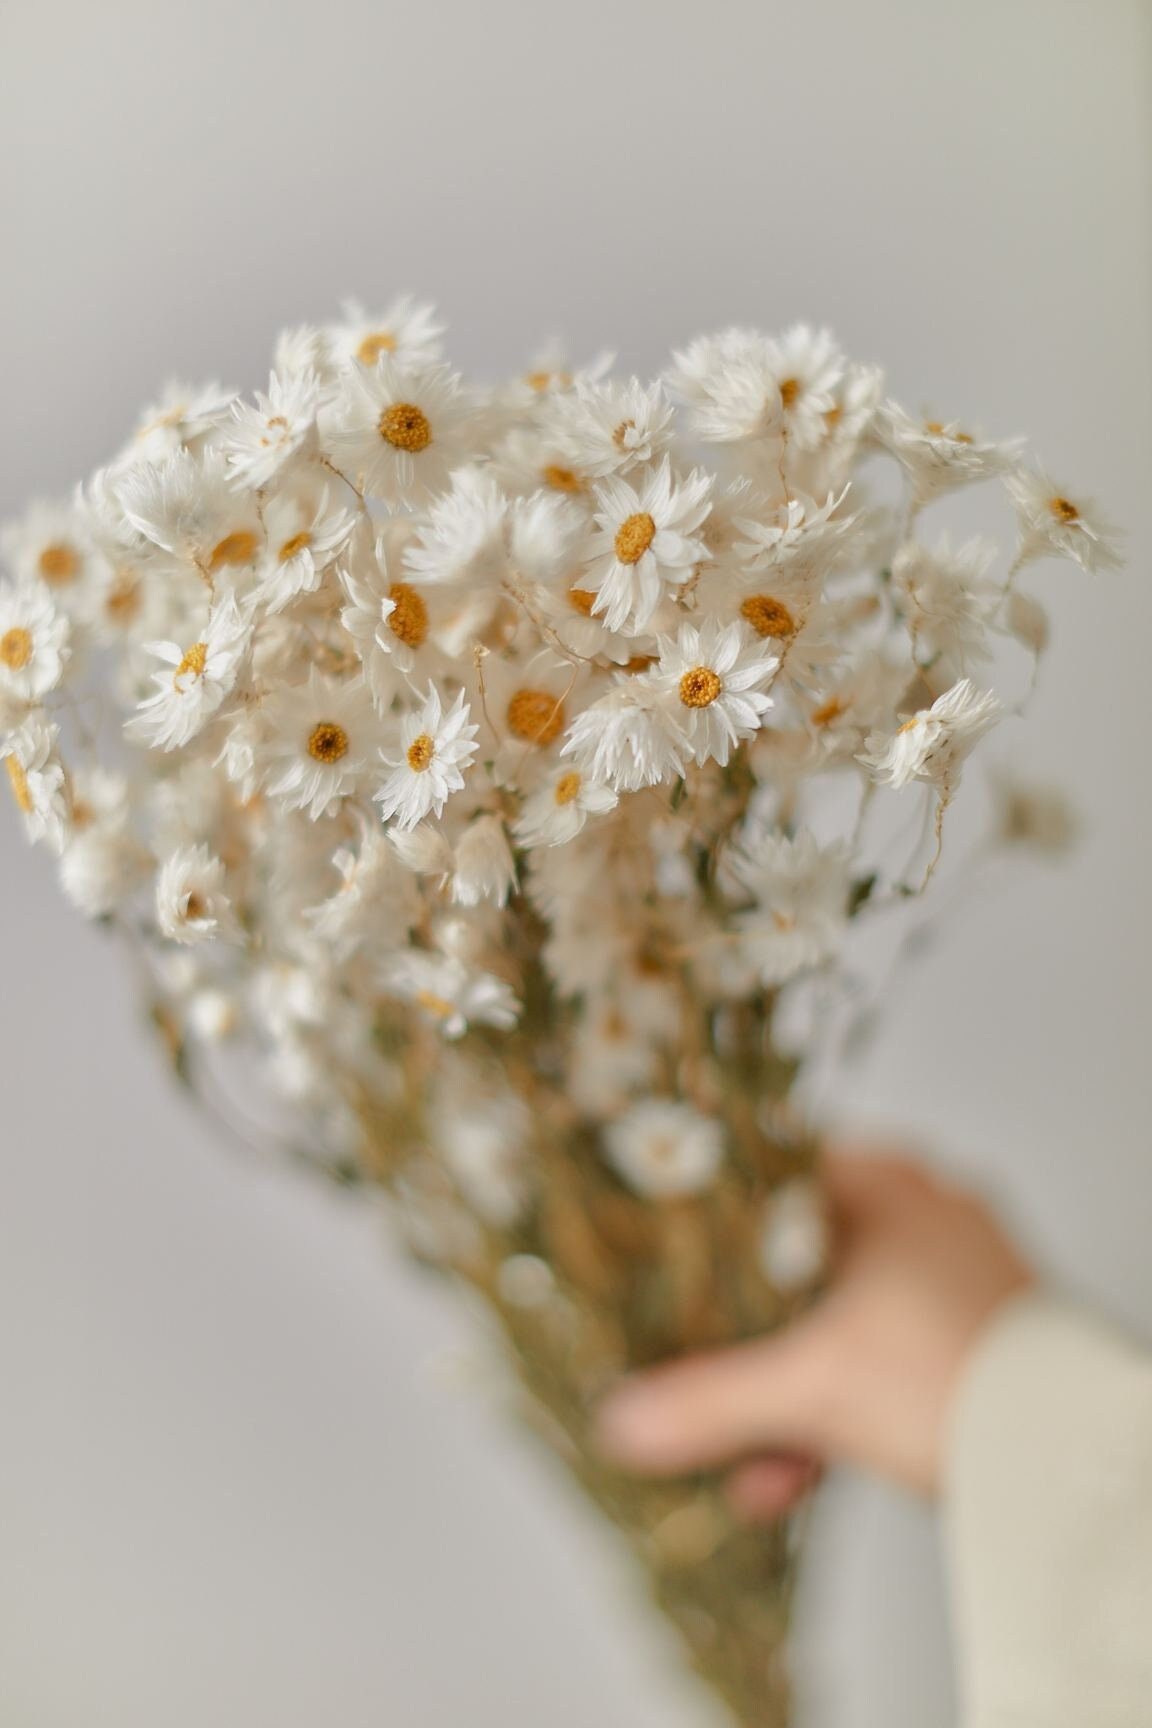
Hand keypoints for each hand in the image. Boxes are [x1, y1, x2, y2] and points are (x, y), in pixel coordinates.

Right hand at [595, 1150, 1034, 1508]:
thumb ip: (709, 1400)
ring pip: (837, 1316)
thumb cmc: (963, 1377)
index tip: (660, 1254)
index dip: (707, 1216)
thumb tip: (622, 1419)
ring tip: (750, 1464)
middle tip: (694, 1381)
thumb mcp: (813, 1386)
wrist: (1077, 1461)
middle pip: (795, 1258)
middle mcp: (925, 1209)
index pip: (769, 1168)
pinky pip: (879, 1356)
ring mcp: (955, 1271)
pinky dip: (836, 1407)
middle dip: (741, 1342)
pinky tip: (797, 1475)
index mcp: (888, 1180)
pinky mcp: (974, 1333)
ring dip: (784, 1392)